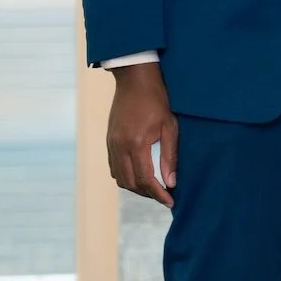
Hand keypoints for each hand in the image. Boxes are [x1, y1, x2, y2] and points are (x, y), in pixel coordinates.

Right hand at [107, 63, 178, 207]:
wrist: (135, 79)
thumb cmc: (157, 99)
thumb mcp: (170, 126)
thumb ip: (170, 156)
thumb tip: (171, 182)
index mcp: (136, 144)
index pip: (146, 180)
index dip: (158, 194)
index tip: (170, 201)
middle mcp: (119, 147)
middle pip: (130, 183)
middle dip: (148, 193)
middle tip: (164, 195)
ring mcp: (111, 143)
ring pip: (119, 178)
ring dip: (135, 187)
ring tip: (153, 187)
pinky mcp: (109, 140)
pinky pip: (113, 167)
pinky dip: (125, 176)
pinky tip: (139, 174)